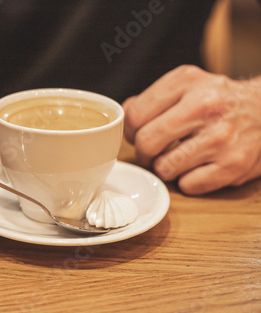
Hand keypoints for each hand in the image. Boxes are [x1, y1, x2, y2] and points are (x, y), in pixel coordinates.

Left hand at [123, 65, 260, 194]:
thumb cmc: (219, 101)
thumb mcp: (187, 85)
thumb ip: (153, 99)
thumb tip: (124, 116)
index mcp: (187, 81)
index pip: (135, 115)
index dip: (130, 132)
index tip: (139, 134)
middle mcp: (205, 105)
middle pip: (146, 143)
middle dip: (144, 153)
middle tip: (153, 152)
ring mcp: (221, 136)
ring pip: (164, 167)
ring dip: (165, 168)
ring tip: (179, 158)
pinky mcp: (233, 164)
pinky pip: (188, 185)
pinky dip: (188, 181)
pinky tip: (199, 167)